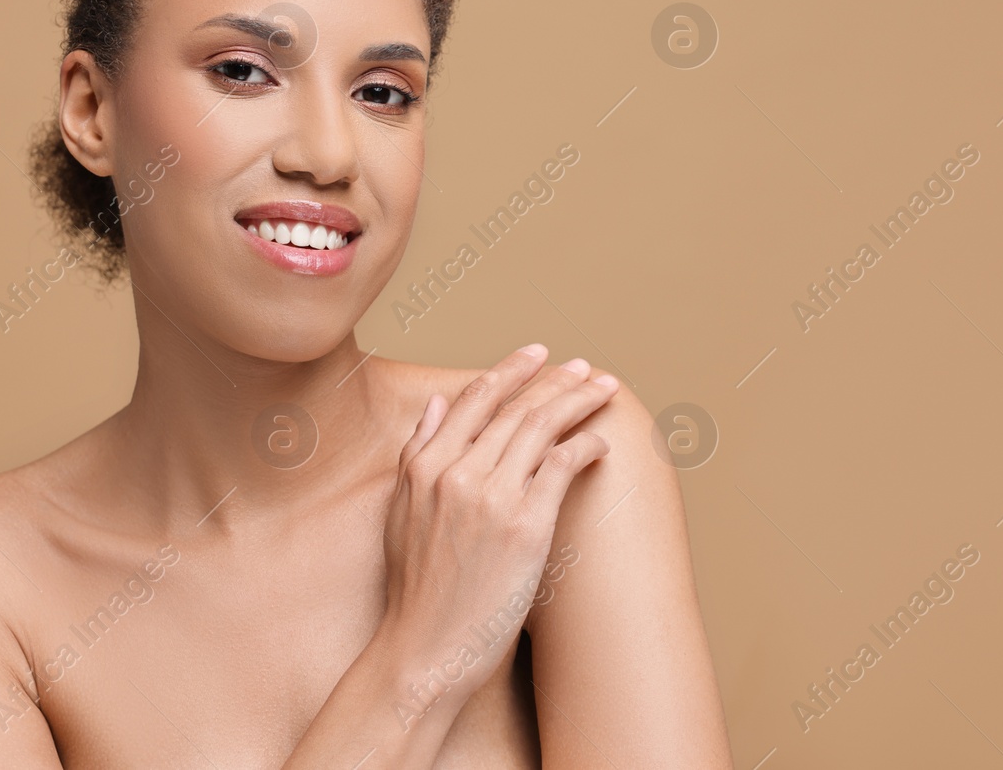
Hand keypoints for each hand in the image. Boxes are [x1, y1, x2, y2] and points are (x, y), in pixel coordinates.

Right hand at [375, 343, 616, 713]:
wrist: (424, 649)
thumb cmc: (415, 591)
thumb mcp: (400, 512)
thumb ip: (418, 453)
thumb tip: (438, 403)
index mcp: (424, 466)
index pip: (474, 399)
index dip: (510, 370)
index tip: (538, 354)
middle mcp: (455, 473)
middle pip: (515, 409)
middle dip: (556, 381)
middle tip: (585, 368)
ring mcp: (491, 498)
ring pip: (541, 428)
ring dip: (577, 402)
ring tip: (602, 390)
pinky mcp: (524, 526)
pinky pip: (561, 467)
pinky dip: (584, 447)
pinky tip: (600, 443)